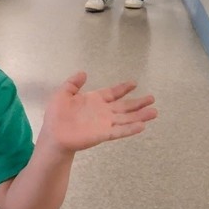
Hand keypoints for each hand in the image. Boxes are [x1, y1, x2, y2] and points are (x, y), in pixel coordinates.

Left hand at [41, 73, 156, 154]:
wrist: (53, 135)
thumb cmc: (56, 115)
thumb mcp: (62, 94)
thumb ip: (73, 83)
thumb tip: (84, 72)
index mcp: (94, 100)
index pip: (112, 93)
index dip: (123, 88)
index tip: (134, 83)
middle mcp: (102, 111)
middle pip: (124, 106)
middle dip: (138, 102)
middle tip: (152, 98)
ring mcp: (104, 123)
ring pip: (126, 118)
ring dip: (140, 116)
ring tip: (154, 112)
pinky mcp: (103, 134)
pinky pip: (119, 131)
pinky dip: (130, 129)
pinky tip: (142, 126)